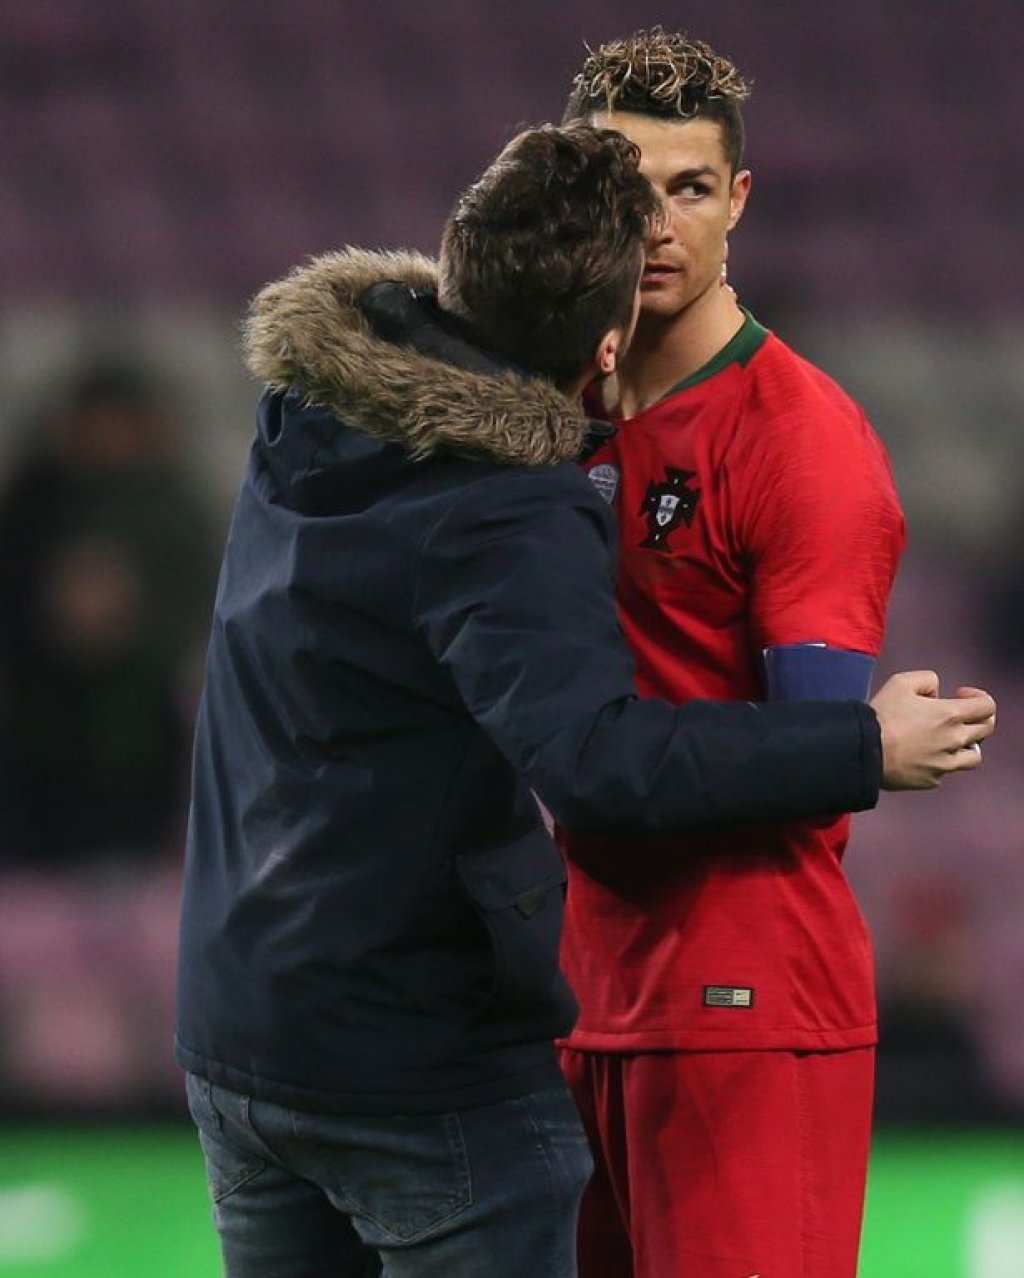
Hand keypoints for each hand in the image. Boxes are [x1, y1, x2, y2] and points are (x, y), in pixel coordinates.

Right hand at [870, 671, 995, 790]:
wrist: (865, 750)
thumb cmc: (883, 715)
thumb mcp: (902, 682)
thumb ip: (928, 680)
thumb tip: (936, 695)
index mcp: (951, 714)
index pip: (987, 706)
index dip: (978, 696)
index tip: (960, 695)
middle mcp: (955, 740)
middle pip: (986, 729)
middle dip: (977, 718)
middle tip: (959, 715)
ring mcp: (946, 764)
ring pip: (975, 756)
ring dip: (967, 744)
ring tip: (949, 739)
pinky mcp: (932, 779)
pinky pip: (946, 770)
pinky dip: (941, 760)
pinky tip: (924, 754)